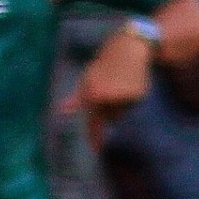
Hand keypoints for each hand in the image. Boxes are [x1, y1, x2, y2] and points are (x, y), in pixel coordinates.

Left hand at [63, 29, 152, 148]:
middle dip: (110, 109)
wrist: (129, 47)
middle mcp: (107, 97)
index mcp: (93, 94)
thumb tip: (61, 111)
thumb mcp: (87, 79)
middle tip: (112, 87)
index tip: (96, 151)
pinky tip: (132, 81)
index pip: (94, 121)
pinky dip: (132, 96)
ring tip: (120, 82)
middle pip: (110, 117)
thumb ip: (77, 98)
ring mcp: (123, 97)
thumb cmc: (105, 63)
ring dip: (120, 102)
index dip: (95, 138)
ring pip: (121, 111)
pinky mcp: (137, 95)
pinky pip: (132, 104)